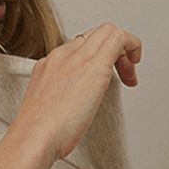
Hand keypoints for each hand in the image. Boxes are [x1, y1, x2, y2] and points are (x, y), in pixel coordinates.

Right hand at [12, 23, 141, 164]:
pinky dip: (132, 46)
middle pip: (95, 34)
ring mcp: (77, 58)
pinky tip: (134, 65)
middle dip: (115, 49)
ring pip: (107, 31)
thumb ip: (61, 97)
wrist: (34, 137)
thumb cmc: (39, 132)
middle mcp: (62, 56)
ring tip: (129, 74)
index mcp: (49, 65)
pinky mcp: (94, 66)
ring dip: (125, 49)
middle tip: (124, 74)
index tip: (105, 76)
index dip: (98, 56)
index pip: (79, 46)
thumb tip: (76, 102)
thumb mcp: (47, 108)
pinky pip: (117, 39)